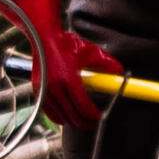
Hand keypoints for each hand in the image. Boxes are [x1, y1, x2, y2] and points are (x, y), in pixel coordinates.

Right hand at [0, 0, 118, 123]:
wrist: (42, 36)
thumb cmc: (67, 43)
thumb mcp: (91, 51)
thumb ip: (107, 64)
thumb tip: (121, 74)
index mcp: (68, 79)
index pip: (84, 108)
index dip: (95, 115)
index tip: (101, 115)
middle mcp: (54, 88)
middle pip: (73, 117)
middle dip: (86, 122)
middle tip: (95, 120)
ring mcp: (43, 91)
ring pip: (62, 118)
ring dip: (74, 121)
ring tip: (84, 119)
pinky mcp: (37, 91)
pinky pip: (50, 113)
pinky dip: (60, 117)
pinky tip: (69, 115)